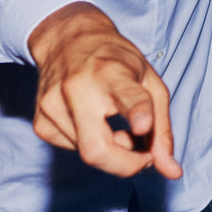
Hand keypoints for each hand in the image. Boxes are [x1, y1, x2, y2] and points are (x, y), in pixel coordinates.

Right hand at [28, 2, 180, 179]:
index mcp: (113, 73)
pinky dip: (89, 144)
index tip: (144, 124)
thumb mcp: (150, 83)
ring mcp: (53, 105)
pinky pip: (71, 149)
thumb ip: (162, 130)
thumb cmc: (116, 60)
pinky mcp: (39, 120)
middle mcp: (78, 88)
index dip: (138, 112)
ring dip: (112, 150)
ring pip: (87, 154)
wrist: (68, 39)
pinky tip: (93, 122)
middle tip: (144, 159)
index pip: (126, 96)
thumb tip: (171, 172)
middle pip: (97, 149)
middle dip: (125, 166)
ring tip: (116, 124)